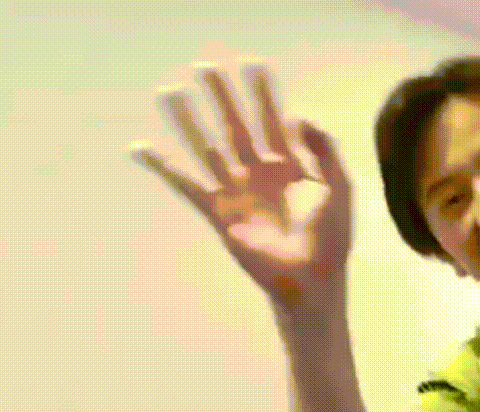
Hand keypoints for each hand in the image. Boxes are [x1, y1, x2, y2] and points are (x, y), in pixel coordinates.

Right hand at [129, 60, 351, 312]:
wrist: (313, 279)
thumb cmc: (331, 237)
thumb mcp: (339, 185)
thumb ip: (323, 148)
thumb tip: (298, 112)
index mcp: (290, 166)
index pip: (272, 120)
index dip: (264, 94)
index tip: (254, 65)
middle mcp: (259, 173)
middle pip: (236, 127)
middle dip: (222, 97)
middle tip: (205, 66)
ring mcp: (237, 192)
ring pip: (208, 148)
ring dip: (189, 121)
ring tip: (169, 92)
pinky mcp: (219, 213)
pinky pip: (187, 185)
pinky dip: (164, 166)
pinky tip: (141, 148)